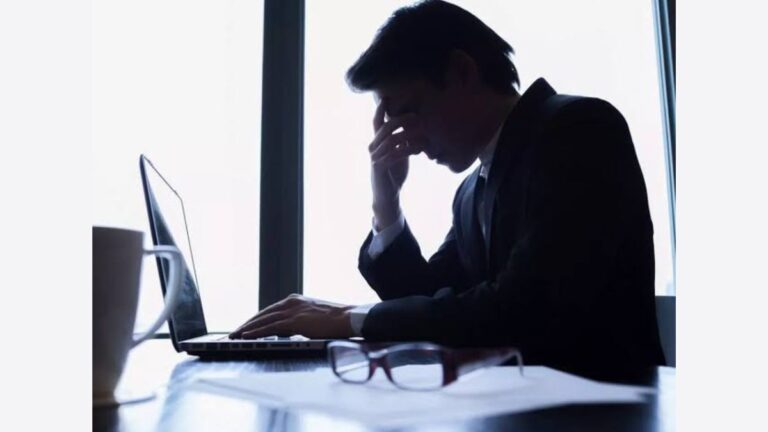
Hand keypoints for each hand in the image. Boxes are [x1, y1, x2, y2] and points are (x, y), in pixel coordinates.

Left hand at [229, 294, 354, 339]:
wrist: (348, 318)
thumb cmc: (336, 320)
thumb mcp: (313, 316)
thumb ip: (299, 320)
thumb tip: (288, 330)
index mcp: (295, 300)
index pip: (270, 310)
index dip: (256, 320)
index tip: (245, 327)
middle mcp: (291, 302)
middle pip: (263, 314)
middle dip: (247, 324)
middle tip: (233, 333)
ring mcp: (292, 311)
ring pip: (263, 320)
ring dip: (247, 329)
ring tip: (234, 336)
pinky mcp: (294, 321)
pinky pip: (270, 327)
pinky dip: (256, 332)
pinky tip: (246, 337)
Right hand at [369, 101, 423, 228]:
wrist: (387, 195)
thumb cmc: (394, 173)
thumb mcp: (400, 153)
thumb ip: (404, 141)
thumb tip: (415, 129)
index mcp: (377, 142)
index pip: (377, 123)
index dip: (380, 110)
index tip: (387, 97)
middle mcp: (373, 147)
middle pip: (384, 127)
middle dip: (401, 119)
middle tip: (416, 116)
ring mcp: (375, 157)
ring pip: (390, 140)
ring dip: (408, 134)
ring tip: (422, 132)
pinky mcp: (380, 167)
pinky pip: (394, 154)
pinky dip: (407, 150)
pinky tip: (419, 149)